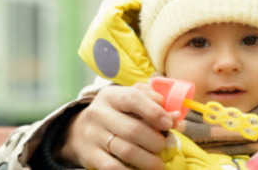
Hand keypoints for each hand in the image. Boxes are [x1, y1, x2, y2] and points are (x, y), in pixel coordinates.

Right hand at [58, 82, 179, 169]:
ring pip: (126, 150)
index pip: (133, 98)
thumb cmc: (117, 113)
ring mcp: (92, 135)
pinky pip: (112, 167)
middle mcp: (99, 113)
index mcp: (111, 95)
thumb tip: (177, 117)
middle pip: (132, 129)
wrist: (80, 129)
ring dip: (148, 160)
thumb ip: (155, 105)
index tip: (169, 123)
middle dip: (155, 141)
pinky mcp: (90, 155)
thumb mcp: (132, 102)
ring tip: (159, 164)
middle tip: (165, 146)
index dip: (154, 111)